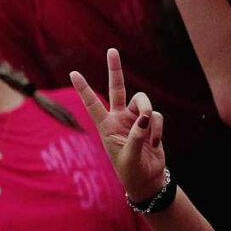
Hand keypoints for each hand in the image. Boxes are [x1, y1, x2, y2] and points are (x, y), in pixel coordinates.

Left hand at [70, 47, 165, 205]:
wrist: (148, 180)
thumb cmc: (132, 172)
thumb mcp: (130, 156)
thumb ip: (137, 136)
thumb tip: (146, 116)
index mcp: (106, 126)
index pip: (92, 104)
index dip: (84, 89)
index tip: (73, 73)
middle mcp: (119, 119)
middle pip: (117, 89)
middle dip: (115, 70)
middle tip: (111, 50)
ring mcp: (135, 119)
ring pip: (143, 102)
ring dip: (148, 112)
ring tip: (148, 130)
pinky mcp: (150, 123)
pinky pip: (156, 116)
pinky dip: (157, 129)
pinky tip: (154, 143)